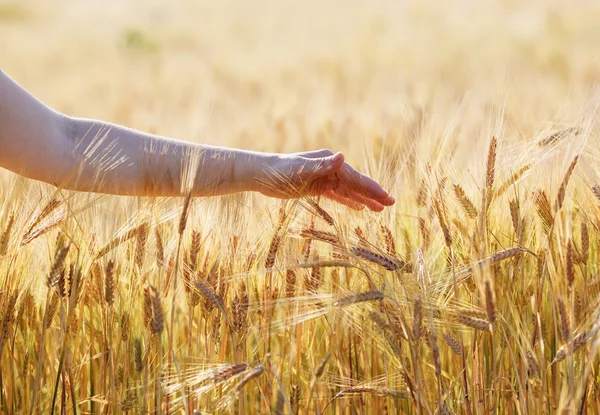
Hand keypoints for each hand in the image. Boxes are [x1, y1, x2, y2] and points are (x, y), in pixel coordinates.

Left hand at [256, 149, 394, 210]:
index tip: (386, 198)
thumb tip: (342, 157)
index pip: (354, 177)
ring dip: (364, 199)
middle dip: (373, 194)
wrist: (260, 173)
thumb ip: (321, 166)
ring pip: (349, 190)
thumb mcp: (299, 169)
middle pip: (355, 183)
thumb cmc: (278, 171)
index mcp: (329, 162)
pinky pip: (337, 195)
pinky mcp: (317, 186)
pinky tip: (359, 208)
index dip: (371, 189)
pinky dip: (349, 200)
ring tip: (380, 210)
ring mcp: (324, 177)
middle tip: (391, 204)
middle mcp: (329, 167)